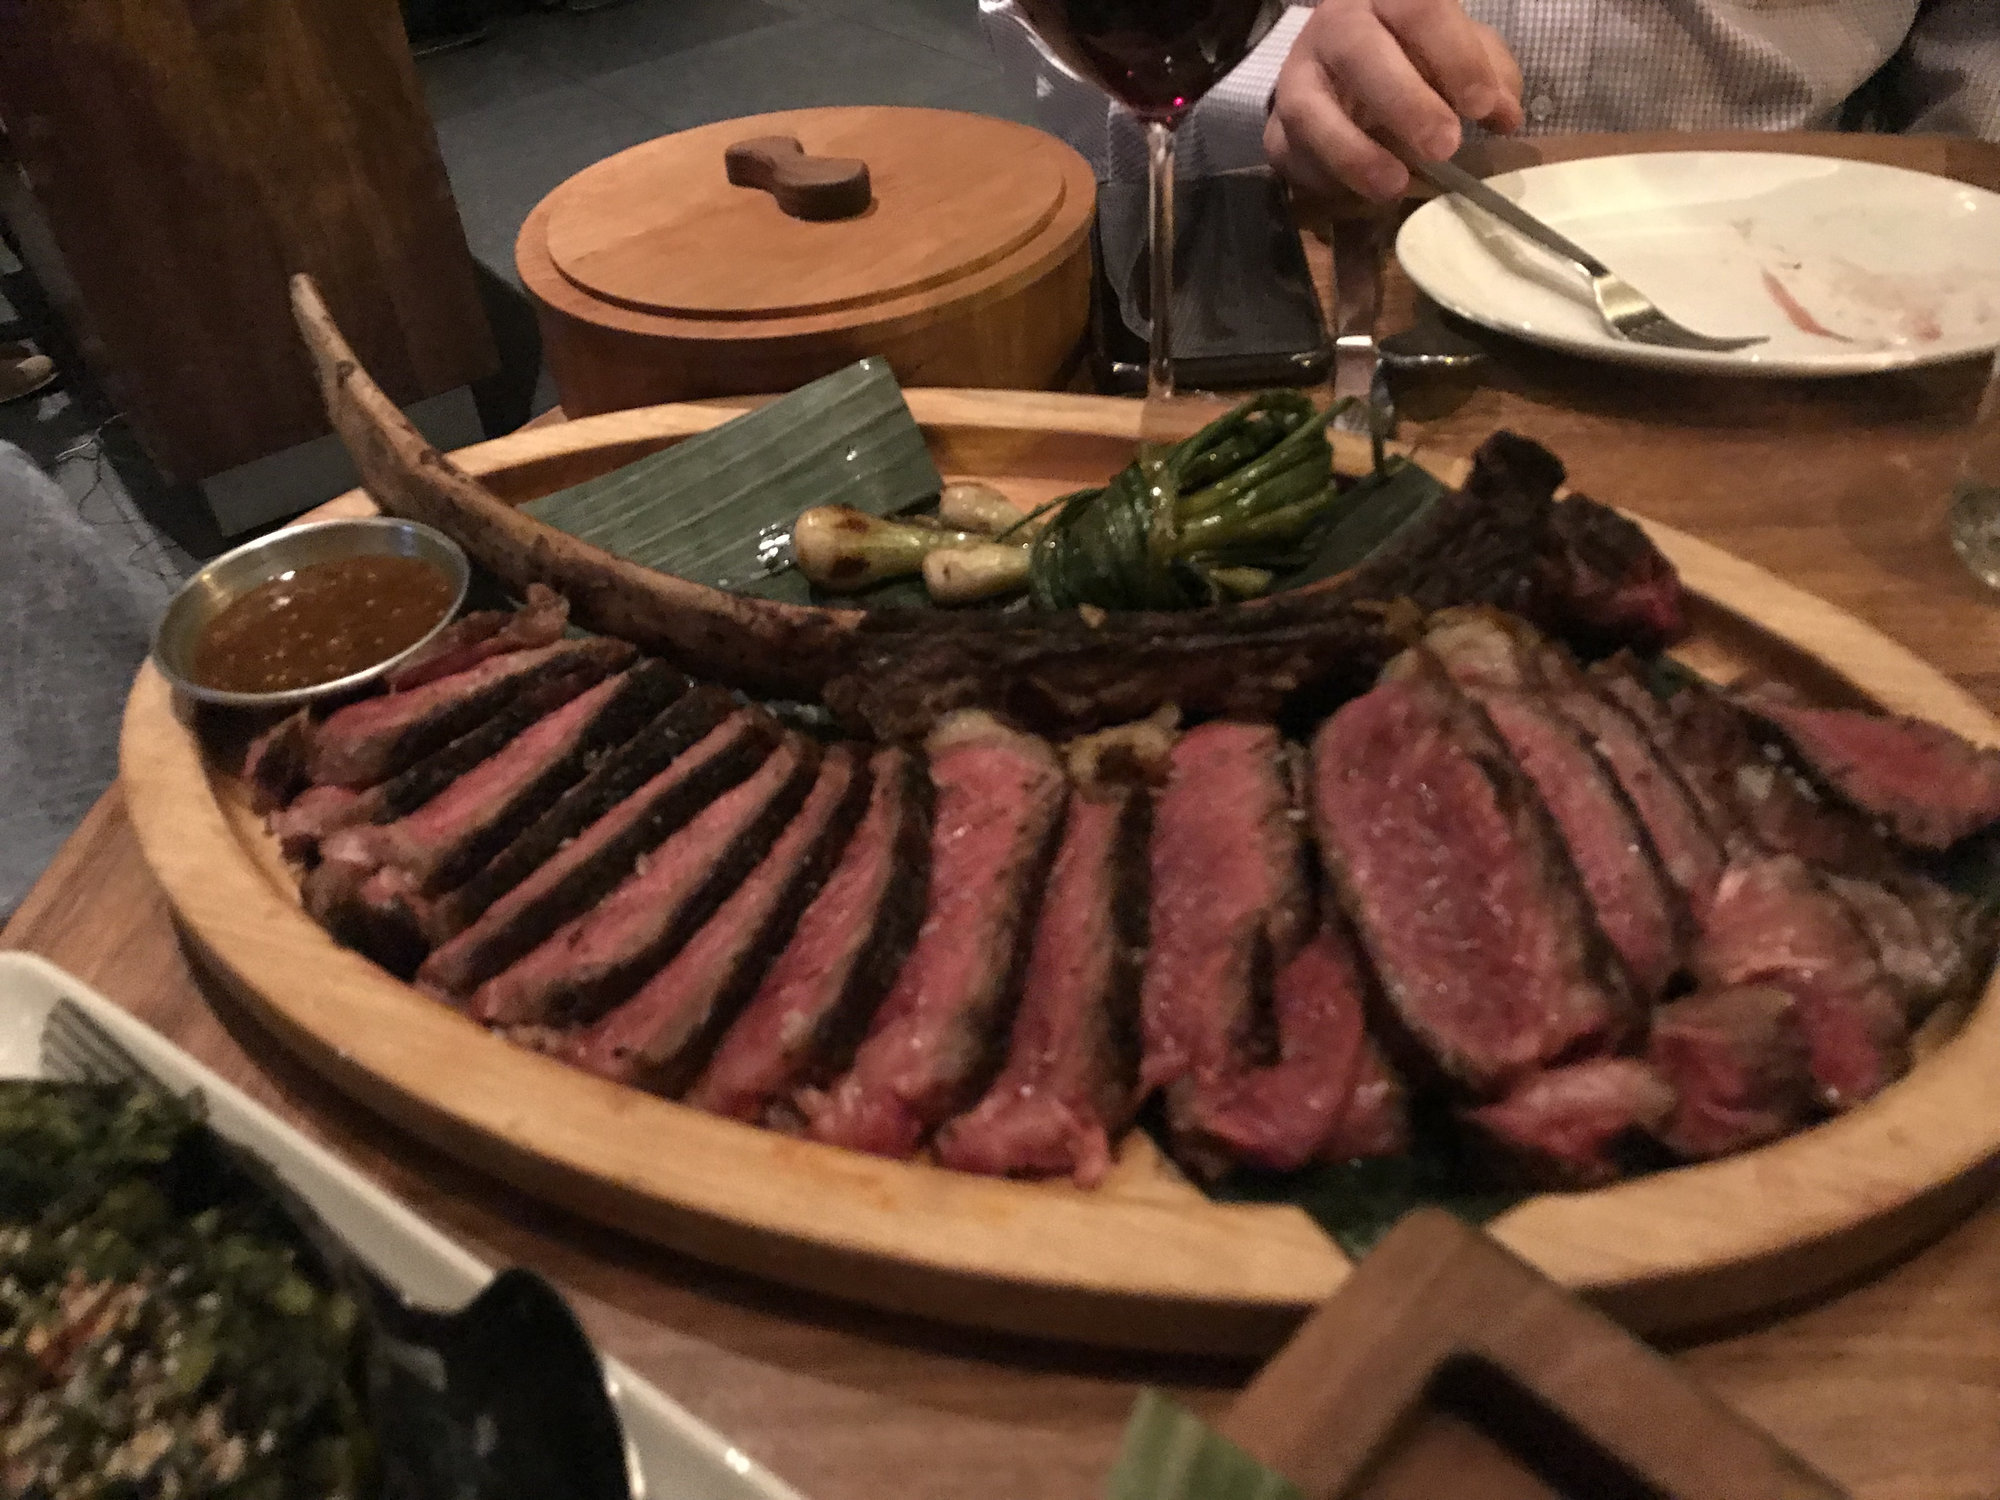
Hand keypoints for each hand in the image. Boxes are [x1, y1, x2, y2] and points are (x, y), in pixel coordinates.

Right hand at [1264, 0, 1523, 202]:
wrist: (1344, 69)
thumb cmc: (1412, 55)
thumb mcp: (1457, 50)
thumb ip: (1488, 75)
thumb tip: (1505, 115)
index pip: (1419, 11)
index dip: (1454, 57)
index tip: (1482, 107)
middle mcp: (1335, 27)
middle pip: (1360, 53)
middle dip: (1404, 103)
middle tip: (1444, 146)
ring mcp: (1297, 77)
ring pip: (1310, 109)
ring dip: (1353, 152)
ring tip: (1395, 185)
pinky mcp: (1275, 127)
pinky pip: (1289, 153)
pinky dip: (1325, 178)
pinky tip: (1362, 194)